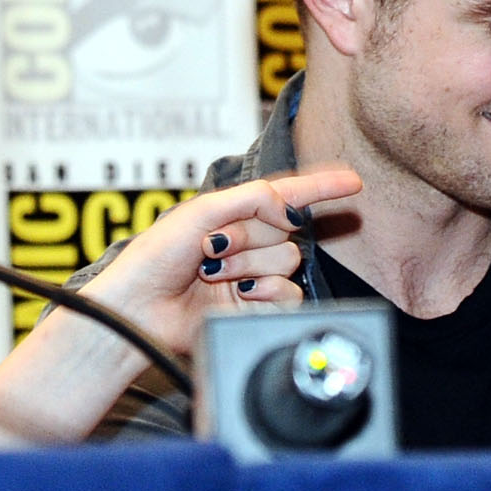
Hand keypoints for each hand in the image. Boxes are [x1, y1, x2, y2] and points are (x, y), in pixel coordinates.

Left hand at [74, 165, 360, 358]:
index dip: (321, 187)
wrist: (138, 309)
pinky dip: (266, 291)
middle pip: (287, 229)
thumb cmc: (155, 257)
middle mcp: (247, 243)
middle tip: (213, 247)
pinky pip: (288, 294)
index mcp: (234, 213)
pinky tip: (239, 294)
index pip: (288, 194)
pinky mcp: (255, 308)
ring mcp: (253, 275)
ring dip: (250, 264)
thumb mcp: (201, 212)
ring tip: (212, 274)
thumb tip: (291, 212)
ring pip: (288, 261)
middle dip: (251, 235)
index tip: (353, 181)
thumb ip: (252, 199)